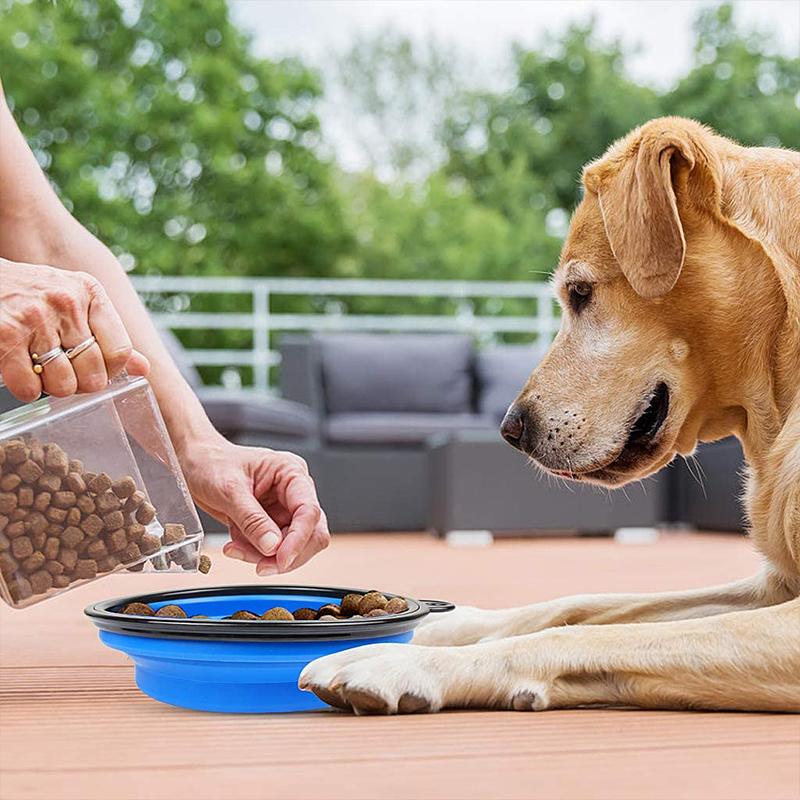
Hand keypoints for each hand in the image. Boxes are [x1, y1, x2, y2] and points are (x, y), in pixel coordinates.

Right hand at [0, 257, 148, 400]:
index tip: (95, 369)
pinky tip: (21, 371)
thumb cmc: (32, 294)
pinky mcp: (5, 335)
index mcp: (90, 293)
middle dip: (80, 383)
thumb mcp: (75, 301)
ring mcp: (35, 318)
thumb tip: (144, 369)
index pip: (120, 351)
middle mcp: (67, 302)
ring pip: (63, 384)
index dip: (109, 371)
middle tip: (64, 372)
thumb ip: (109, 335)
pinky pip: (29, 387)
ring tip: (41, 369)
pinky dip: (26, 389)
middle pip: (94, 373)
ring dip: (51, 387)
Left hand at [181, 435, 329, 574]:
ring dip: (265, 556)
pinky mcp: (271, 524)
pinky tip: (235, 545)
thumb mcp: (229, 490)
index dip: (298, 539)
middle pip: (311, 533)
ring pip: (292, 546)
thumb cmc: (212, 463)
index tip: (281, 559)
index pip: (308, 510)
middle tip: (261, 566)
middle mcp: (293, 492)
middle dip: (286, 553)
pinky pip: (272, 549)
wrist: (195, 464)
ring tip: (236, 549)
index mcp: (291, 473)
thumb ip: (252, 519)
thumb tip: (272, 546)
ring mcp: (284, 509)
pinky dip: (254, 554)